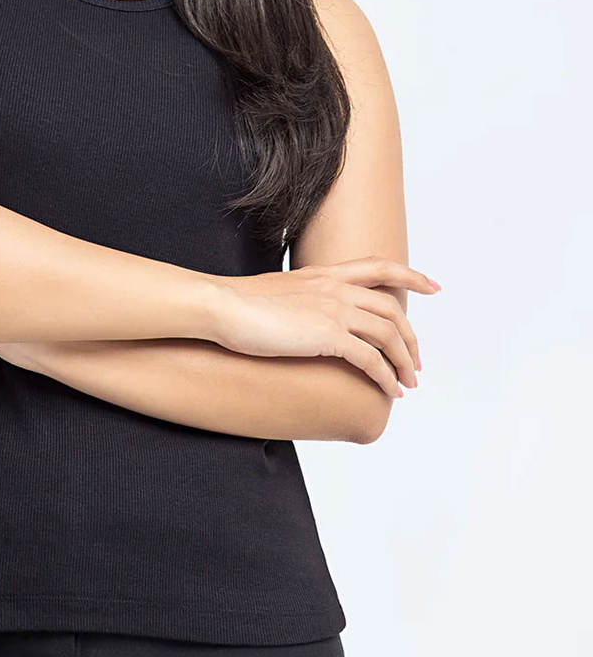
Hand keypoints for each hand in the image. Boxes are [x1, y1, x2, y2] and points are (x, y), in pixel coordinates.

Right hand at [210, 257, 440, 397]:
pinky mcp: (327, 336)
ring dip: (404, 362)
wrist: (222, 306)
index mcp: (324, 274)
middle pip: (392, 310)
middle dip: (411, 338)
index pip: (379, 266)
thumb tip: (295, 315)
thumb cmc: (236, 303)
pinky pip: (371, 360)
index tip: (433, 287)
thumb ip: (296, 298)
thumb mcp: (274, 292)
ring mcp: (334, 311)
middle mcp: (336, 289)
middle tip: (415, 361)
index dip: (411, 276)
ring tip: (408, 383)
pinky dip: (387, 377)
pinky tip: (390, 391)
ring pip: (389, 336)